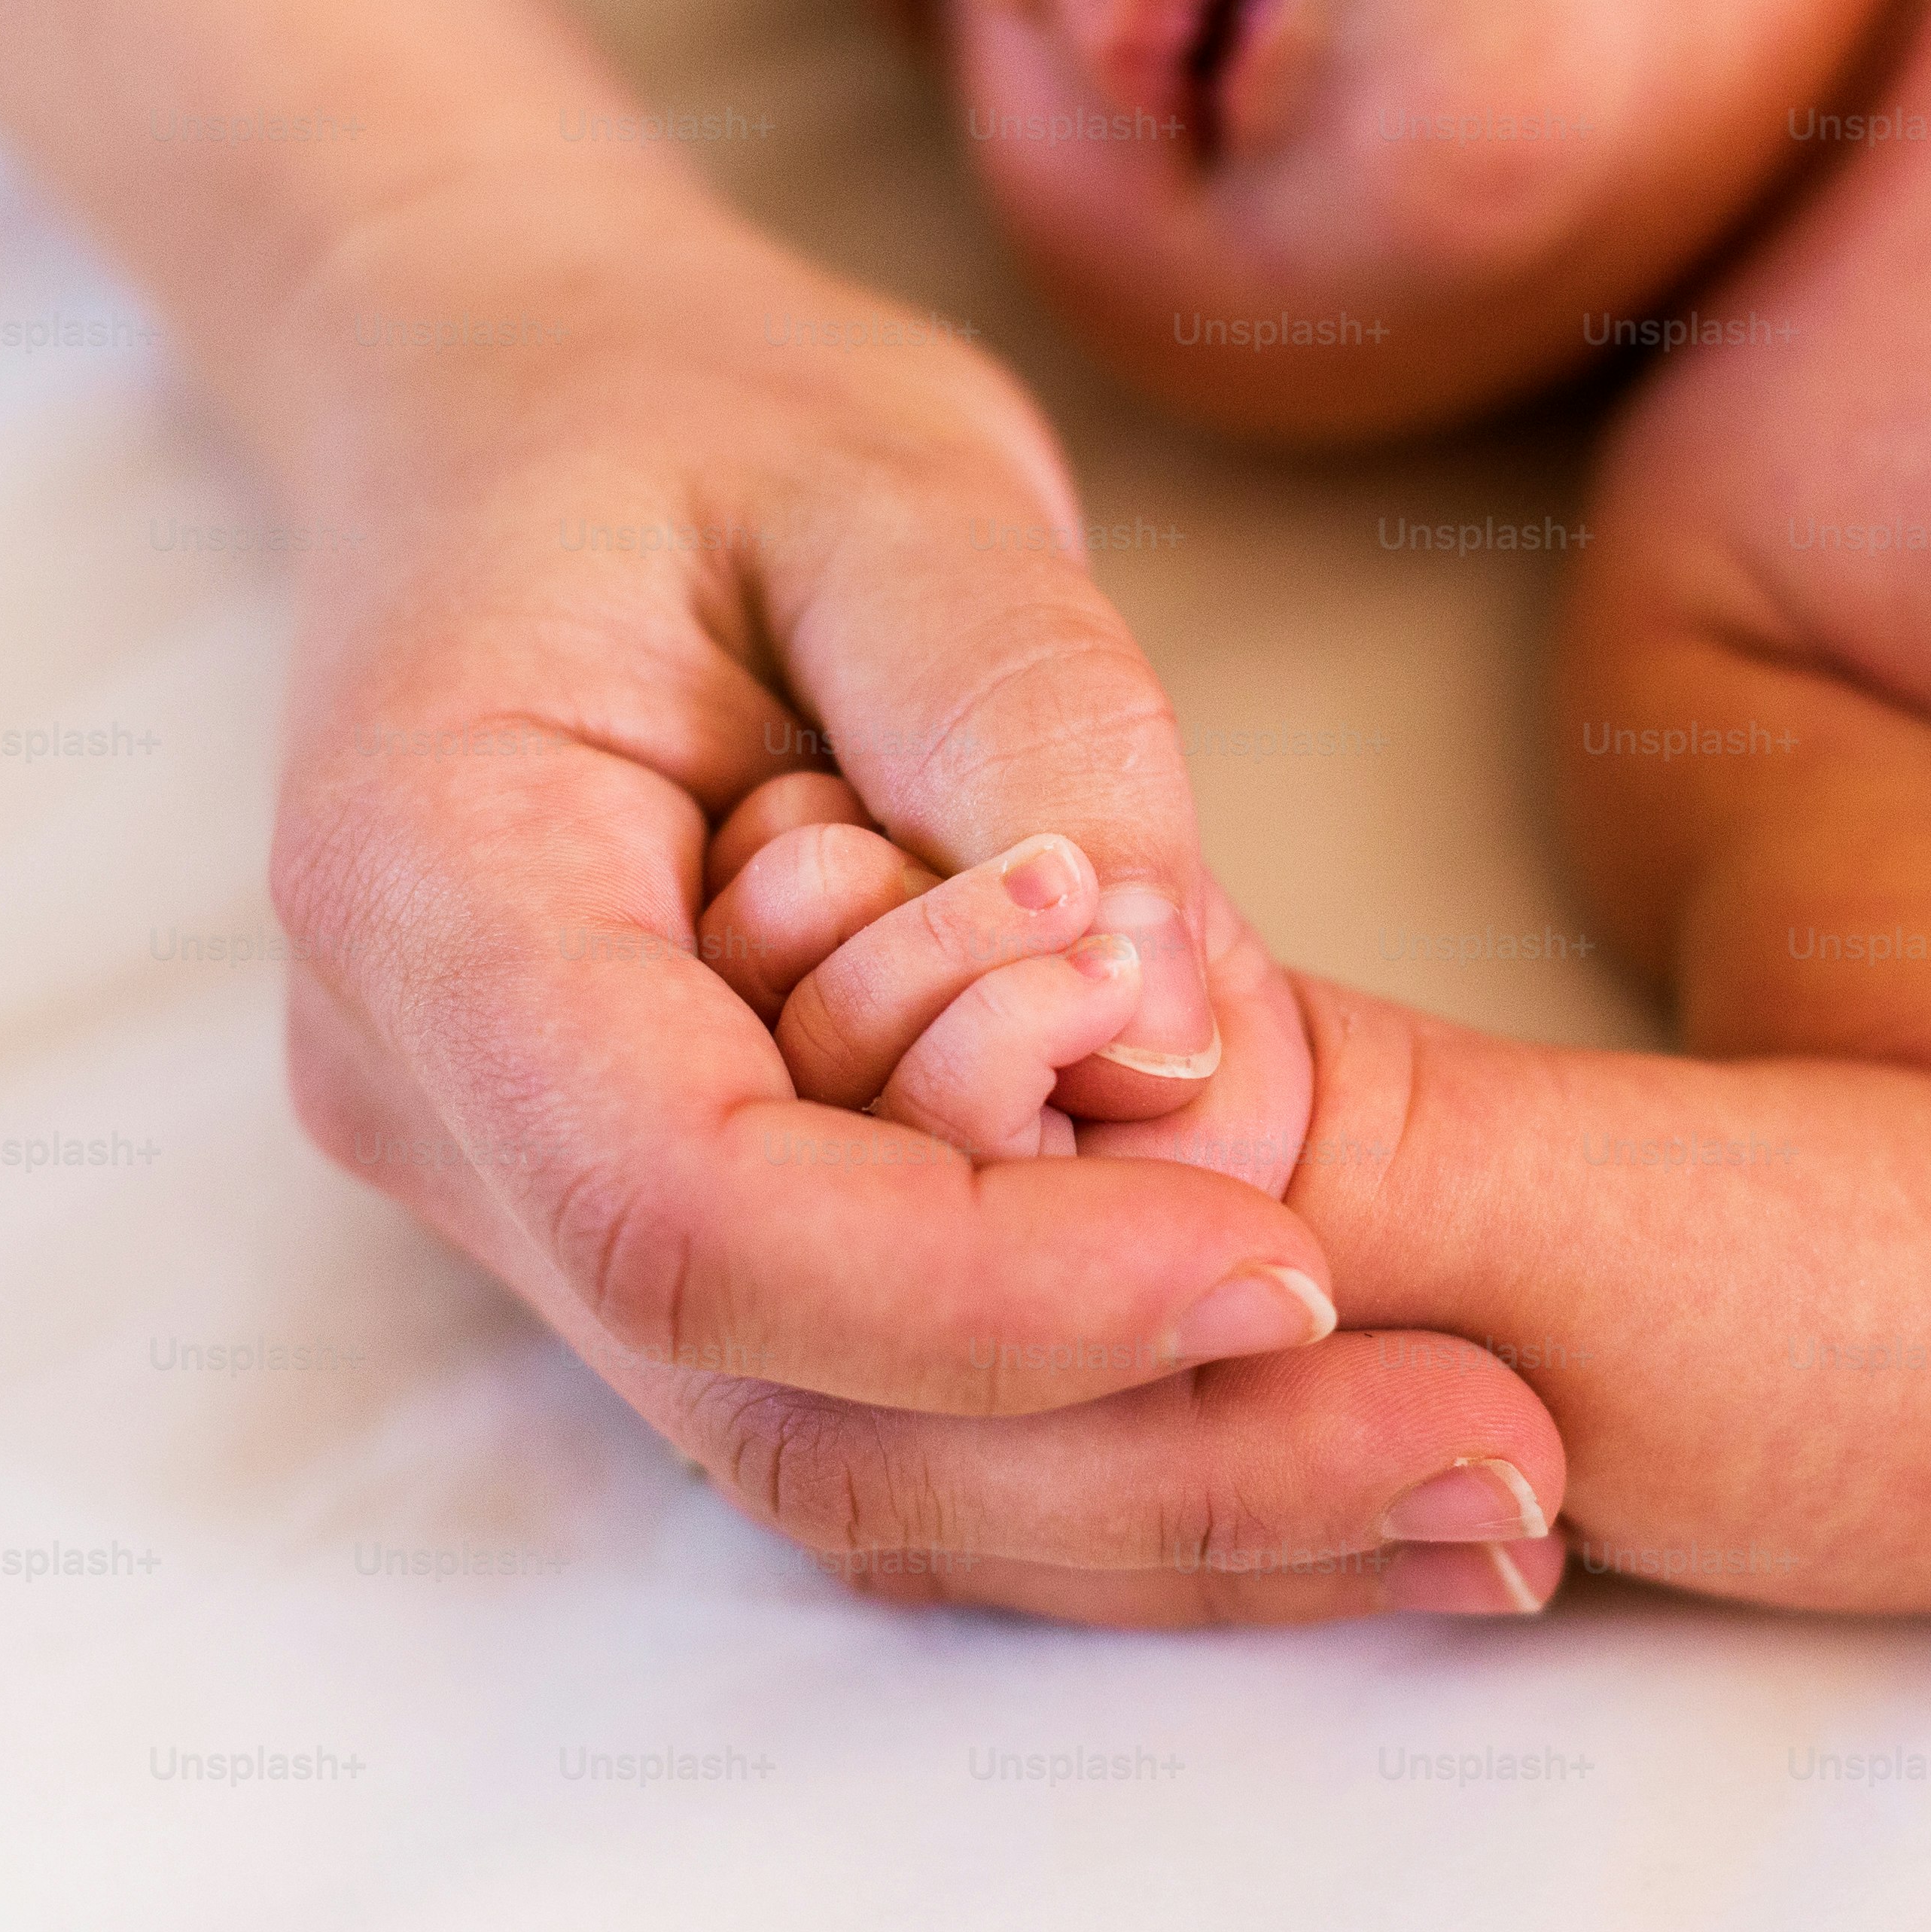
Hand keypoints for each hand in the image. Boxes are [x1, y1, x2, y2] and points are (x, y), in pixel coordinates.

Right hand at [264, 178, 1563, 1619]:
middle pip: (781, 1414)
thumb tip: (1180, 1038)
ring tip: (1499, 1503)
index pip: (687, 1208)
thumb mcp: (888, 477)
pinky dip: (1125, 1451)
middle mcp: (444, 1110)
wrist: (530, 426)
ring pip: (846, 1470)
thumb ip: (1023, 713)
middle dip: (1150, 1473)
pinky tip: (1365, 1450)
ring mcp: (536, 1205)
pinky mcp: (672, 1243)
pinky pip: (888, 1411)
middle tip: (1502, 1470)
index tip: (1293, 1267)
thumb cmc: (696, 415)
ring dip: (1174, 1515)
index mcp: (428, 893)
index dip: (988, 1291)